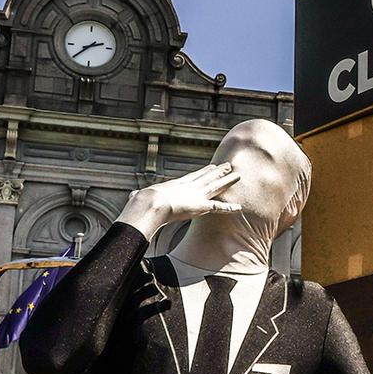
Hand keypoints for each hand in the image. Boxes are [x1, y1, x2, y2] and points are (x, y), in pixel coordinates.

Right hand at [116, 163, 241, 238]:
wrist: (150, 203)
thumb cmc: (142, 202)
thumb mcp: (140, 198)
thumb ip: (138, 197)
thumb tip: (133, 196)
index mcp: (176, 185)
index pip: (193, 177)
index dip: (203, 172)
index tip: (210, 167)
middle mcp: (189, 187)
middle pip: (207, 178)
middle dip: (218, 172)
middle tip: (228, 166)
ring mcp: (196, 195)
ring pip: (216, 186)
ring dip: (227, 181)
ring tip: (237, 174)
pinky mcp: (200, 205)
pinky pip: (219, 207)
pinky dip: (229, 208)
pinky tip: (239, 207)